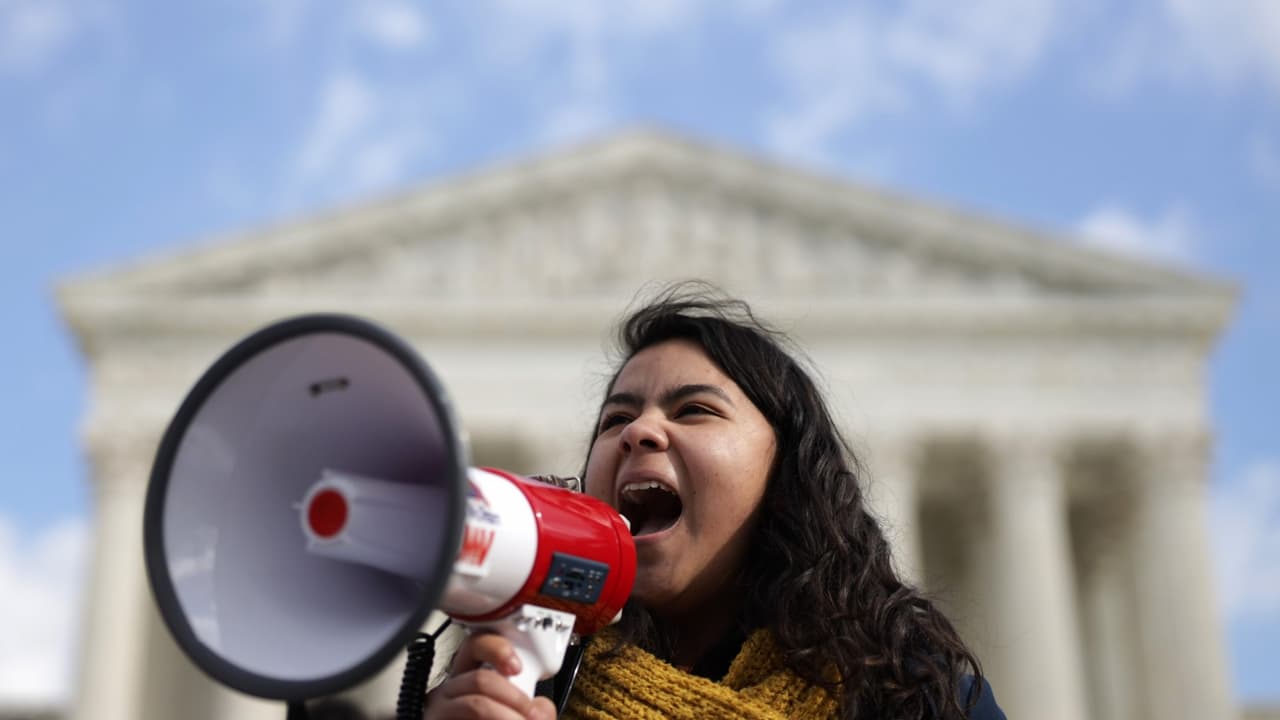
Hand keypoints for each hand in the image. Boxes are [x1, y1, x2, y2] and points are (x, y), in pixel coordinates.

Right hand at [423, 632, 557, 719]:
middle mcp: (450, 693)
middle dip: (514, 697)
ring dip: (506, 716)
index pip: (476, 646)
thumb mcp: (516, 715)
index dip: (498, 650)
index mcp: (469, 679)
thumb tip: (541, 709)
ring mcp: (439, 713)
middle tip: (530, 714)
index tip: (518, 667)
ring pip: (476, 704)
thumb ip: (534, 709)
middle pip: (480, 678)